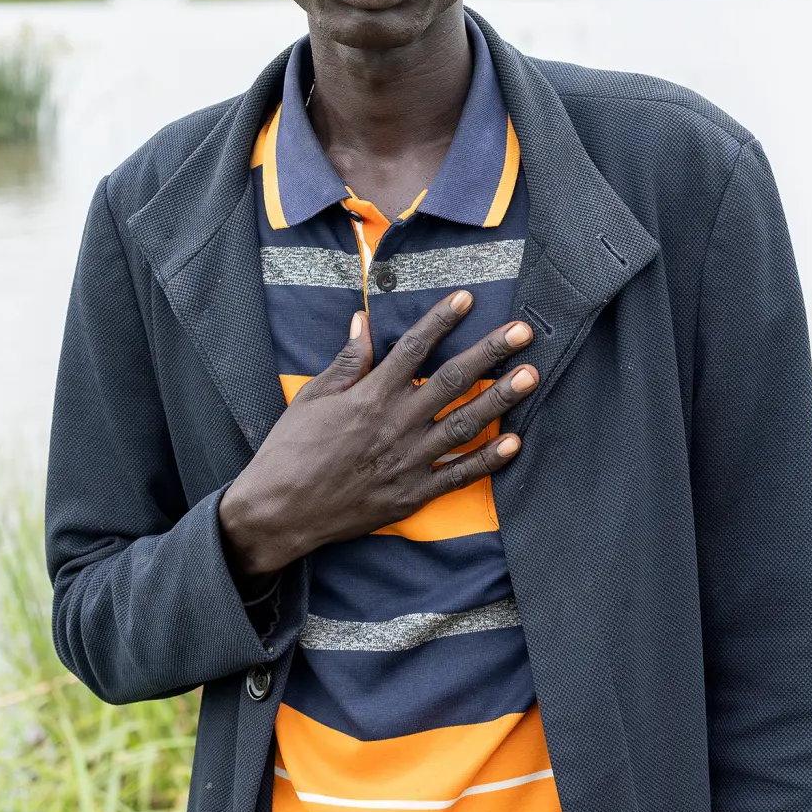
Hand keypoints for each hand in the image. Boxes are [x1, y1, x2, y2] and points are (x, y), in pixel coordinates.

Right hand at [218, 290, 535, 581]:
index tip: (466, 299)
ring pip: (463, 424)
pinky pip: (457, 475)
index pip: (413, 349)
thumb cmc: (290, 451)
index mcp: (370, 396)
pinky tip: (513, 443)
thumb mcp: (312, 399)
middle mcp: (395, 424)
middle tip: (522, 331)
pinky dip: (487, 460)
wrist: (280, 512)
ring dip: (500, 399)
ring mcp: (408, 461)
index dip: (441, 321)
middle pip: (452, 381)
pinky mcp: (412, 494)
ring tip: (530, 376)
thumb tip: (362, 321)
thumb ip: (346, 362)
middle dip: (490, 352)